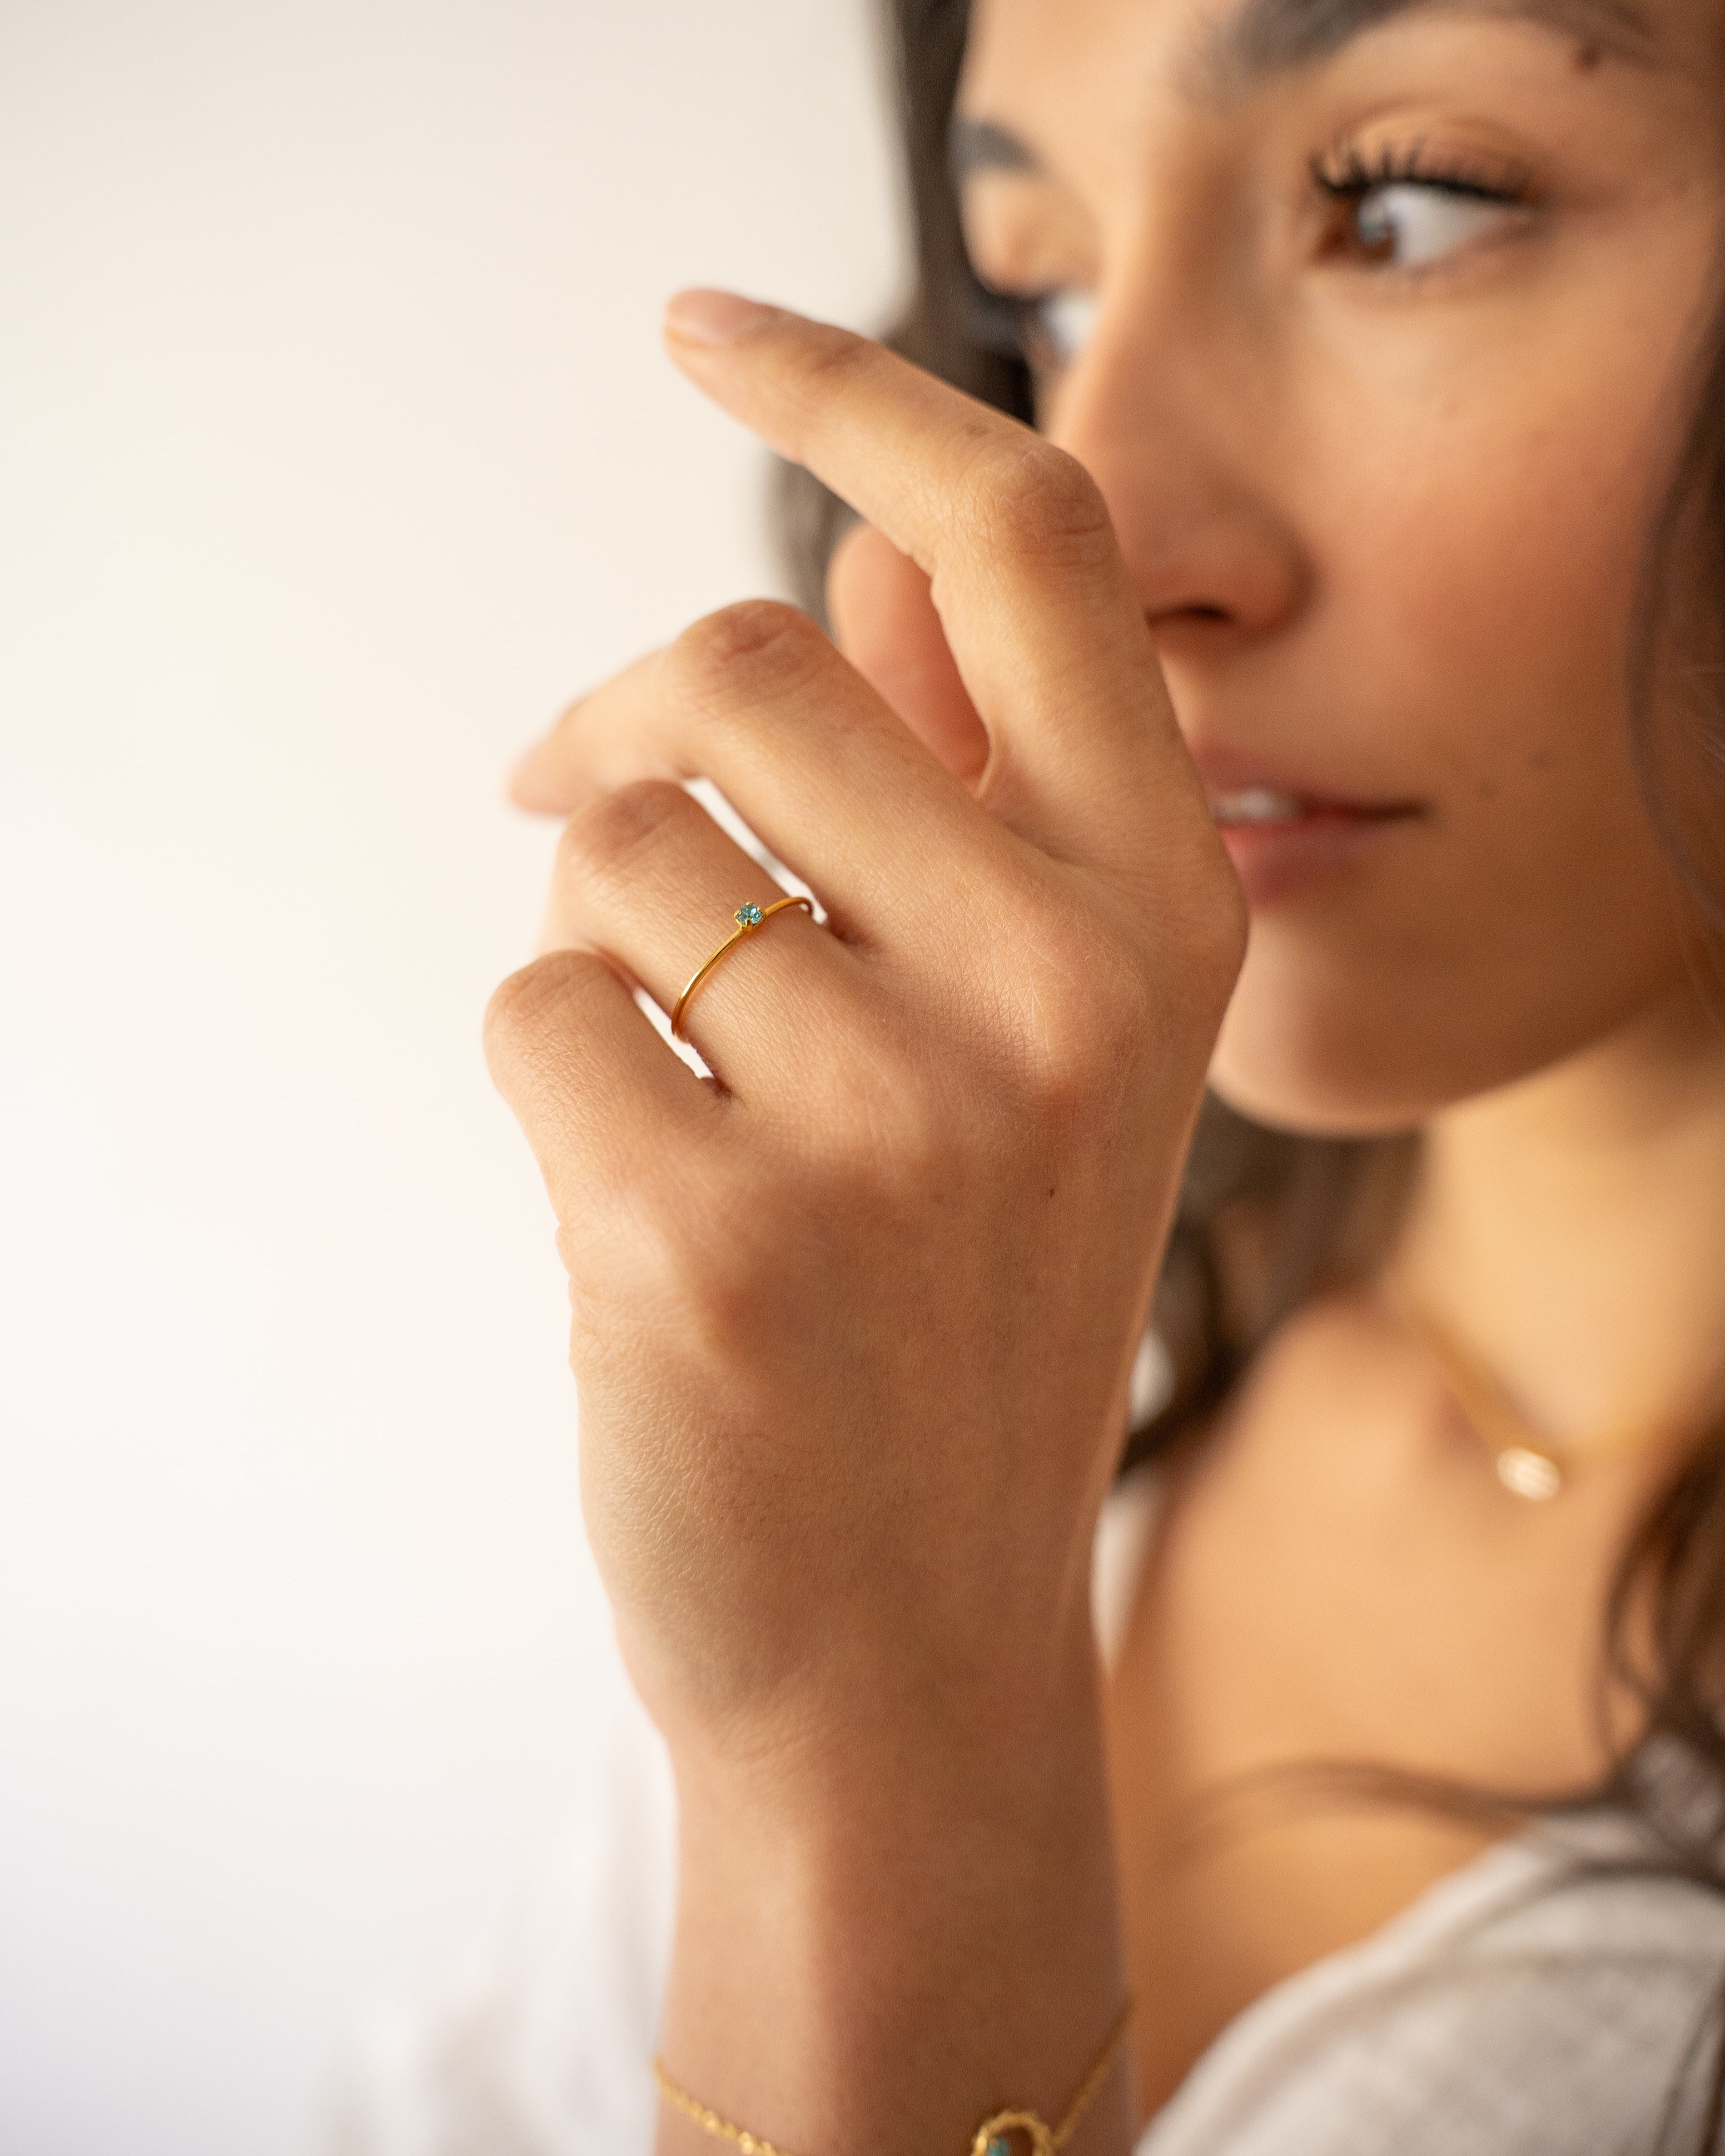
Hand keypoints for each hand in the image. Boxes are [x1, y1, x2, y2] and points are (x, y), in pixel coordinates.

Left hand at [488, 290, 1244, 1796]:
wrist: (912, 1640)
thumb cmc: (953, 1305)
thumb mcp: (1043, 1044)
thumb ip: (967, 787)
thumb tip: (863, 556)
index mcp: (1167, 907)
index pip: (1026, 540)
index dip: (857, 388)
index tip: (714, 327)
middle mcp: (1069, 988)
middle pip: (745, 660)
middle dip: (635, 728)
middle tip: (596, 814)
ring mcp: (899, 1120)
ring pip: (611, 840)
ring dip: (600, 934)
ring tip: (685, 1082)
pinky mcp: (712, 1239)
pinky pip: (529, 1006)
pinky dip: (550, 1077)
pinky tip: (643, 1198)